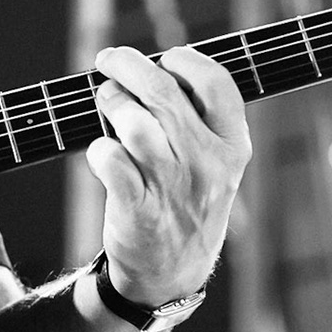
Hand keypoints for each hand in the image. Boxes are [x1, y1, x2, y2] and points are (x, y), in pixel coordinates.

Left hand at [86, 45, 251, 306]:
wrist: (171, 273)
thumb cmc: (186, 202)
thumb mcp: (213, 163)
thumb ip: (196, 119)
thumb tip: (153, 67)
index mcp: (233, 146)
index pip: (217, 83)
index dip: (184, 60)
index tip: (163, 58)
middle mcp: (207, 163)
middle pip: (163, 92)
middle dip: (128, 66)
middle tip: (109, 61)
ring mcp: (173, 186)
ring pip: (135, 123)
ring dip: (113, 103)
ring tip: (107, 102)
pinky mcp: (139, 208)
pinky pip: (110, 160)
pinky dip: (98, 149)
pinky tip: (102, 152)